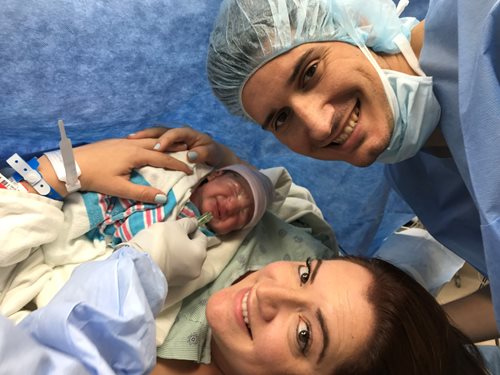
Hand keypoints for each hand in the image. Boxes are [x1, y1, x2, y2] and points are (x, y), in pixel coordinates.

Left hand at [73, 138, 192, 202]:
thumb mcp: (119, 188)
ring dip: (162, 143)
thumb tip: (164, 198)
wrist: (70, 164)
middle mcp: (132, 144)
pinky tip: (148, 146)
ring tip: (172, 147)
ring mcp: (123, 141)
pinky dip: (150, 142)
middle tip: (187, 152)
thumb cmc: (95, 177)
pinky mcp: (115, 141)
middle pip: (158, 144)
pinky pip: (139, 139)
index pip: (163, 159)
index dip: (177, 165)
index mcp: (136, 154)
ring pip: (148, 139)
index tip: (190, 169)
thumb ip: (142, 193)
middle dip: (174, 148)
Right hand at [126, 217, 208, 284]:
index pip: (201, 237)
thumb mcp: (175, 225)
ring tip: (164, 246)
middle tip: (171, 236)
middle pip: (194, 251)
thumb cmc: (161, 241)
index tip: (180, 226)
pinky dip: (171, 262)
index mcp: (200, 254)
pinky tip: (160, 256)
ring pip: (185, 260)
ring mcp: (184, 279)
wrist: (139, 265)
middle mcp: (197, 269)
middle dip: (186, 242)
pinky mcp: (172, 284)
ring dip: (178, 253)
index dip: (192, 229)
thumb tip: (194, 224)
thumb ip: (188, 224)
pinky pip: (175, 269)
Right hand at [128, 125, 241, 167]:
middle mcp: (179, 133)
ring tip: (127, 142)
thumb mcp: (211, 154)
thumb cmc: (214, 155)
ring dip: (142, 137)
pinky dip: (144, 144)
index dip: (166, 140)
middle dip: (146, 134)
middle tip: (132, 140)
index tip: (158, 149)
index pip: (175, 133)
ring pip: (155, 135)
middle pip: (160, 131)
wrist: (217, 156)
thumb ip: (202, 154)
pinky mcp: (169, 144)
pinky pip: (154, 142)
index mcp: (189, 133)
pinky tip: (132, 149)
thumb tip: (190, 157)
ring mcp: (173, 138)